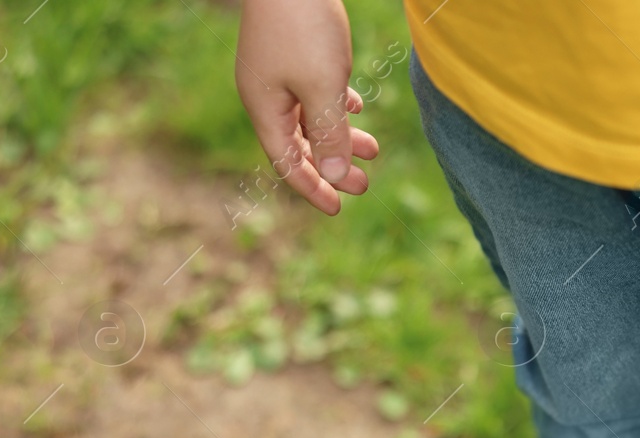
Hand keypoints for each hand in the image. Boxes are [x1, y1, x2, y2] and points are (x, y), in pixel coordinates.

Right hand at [236, 0, 378, 214]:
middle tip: (365, 185)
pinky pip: (314, 91)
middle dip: (333, 166)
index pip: (286, 162)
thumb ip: (329, 134)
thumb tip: (333, 177)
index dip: (312, 188)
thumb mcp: (322, 87)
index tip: (338, 209)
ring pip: (312, 117)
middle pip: (301, 144)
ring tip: (374, 150)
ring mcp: (279, 72)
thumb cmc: (303, 26)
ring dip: (342, 136)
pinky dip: (336, 106)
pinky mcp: (294, 52)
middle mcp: (267, 94)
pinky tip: (355, 106)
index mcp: (265, 108)